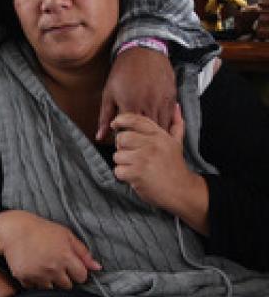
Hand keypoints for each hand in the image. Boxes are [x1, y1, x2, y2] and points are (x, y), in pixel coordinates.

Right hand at [0, 210, 100, 288]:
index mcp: (65, 256)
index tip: (72, 267)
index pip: (81, 277)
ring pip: (52, 290)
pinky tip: (34, 270)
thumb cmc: (42, 230)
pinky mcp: (24, 278)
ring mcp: (38, 275)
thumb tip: (97, 268)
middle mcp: (52, 268)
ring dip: (50, 282)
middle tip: (57, 266)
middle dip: (65, 278)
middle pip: (67, 286)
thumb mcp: (66, 235)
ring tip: (45, 268)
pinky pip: (35, 289)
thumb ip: (82, 252)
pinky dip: (36, 283)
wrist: (14, 229)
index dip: (78, 272)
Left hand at [97, 47, 175, 140]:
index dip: (125, 139)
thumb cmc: (123, 71)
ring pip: (161, 128)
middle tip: (135, 142)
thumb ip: (105, 118)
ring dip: (154, 136)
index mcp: (130, 105)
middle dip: (141, 141)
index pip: (128, 133)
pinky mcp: (172, 98)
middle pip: (147, 134)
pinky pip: (171, 119)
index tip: (122, 139)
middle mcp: (148, 104)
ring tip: (147, 138)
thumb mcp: (109, 93)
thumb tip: (99, 136)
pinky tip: (159, 129)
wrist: (143, 50)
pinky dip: (165, 126)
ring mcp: (162, 101)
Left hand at [112, 106, 208, 233]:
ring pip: (118, 155)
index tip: (115, 124)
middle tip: (130, 155)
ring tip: (136, 168)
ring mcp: (144, 158)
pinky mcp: (137, 173)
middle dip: (122, 147)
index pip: (135, 120)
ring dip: (123, 164)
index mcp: (159, 135)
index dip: (121, 119)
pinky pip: (118, 171)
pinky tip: (135, 177)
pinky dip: (124, 176)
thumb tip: (177, 106)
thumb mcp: (177, 142)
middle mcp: (152, 144)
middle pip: (121, 138)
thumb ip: (176, 124)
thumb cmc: (175, 166)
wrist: (182, 190)